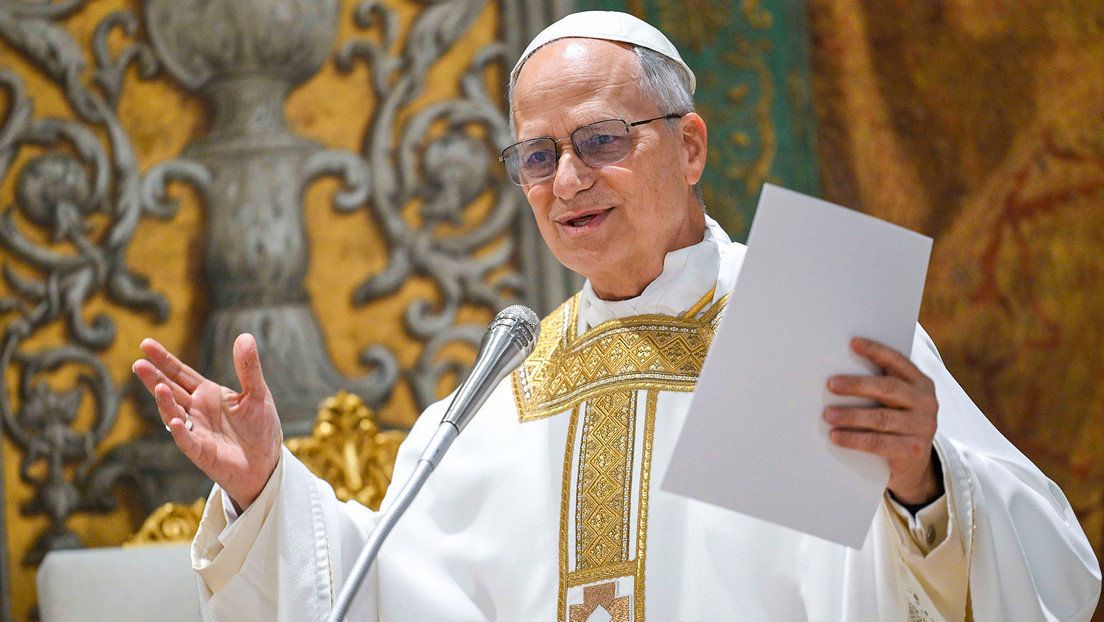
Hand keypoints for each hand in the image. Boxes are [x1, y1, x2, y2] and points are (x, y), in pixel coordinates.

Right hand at [133, 333, 282, 510]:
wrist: (267, 462)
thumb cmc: (260, 428)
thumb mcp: (257, 393)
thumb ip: (249, 368)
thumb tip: (244, 336)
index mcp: (208, 394)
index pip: (181, 374)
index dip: (164, 360)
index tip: (146, 344)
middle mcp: (197, 411)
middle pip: (171, 391)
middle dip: (155, 378)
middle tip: (138, 364)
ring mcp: (197, 431)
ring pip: (174, 414)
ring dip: (165, 402)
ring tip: (159, 387)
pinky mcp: (202, 453)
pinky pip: (188, 441)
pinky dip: (181, 432)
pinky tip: (177, 421)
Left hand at [823, 337, 941, 505]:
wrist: (915, 467)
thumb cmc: (897, 425)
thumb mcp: (896, 403)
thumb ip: (881, 386)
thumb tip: (840, 372)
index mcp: (921, 384)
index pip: (898, 362)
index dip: (876, 351)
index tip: (853, 343)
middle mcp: (926, 403)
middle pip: (888, 388)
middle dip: (857, 385)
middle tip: (831, 384)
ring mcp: (922, 428)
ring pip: (881, 418)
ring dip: (851, 415)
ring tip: (827, 414)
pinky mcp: (912, 451)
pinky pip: (878, 442)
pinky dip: (854, 439)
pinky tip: (836, 436)